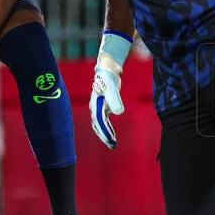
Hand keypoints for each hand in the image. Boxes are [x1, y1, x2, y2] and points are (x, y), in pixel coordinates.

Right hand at [89, 30, 131, 148]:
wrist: (107, 69)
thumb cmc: (108, 78)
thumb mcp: (112, 88)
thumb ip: (115, 100)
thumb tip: (119, 113)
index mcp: (95, 105)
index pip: (99, 122)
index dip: (104, 132)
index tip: (110, 141)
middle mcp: (95, 107)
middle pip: (98, 125)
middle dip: (104, 136)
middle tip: (112, 146)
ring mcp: (99, 107)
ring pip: (101, 124)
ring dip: (106, 133)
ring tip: (112, 143)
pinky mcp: (104, 105)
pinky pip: (105, 120)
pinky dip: (108, 127)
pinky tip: (112, 134)